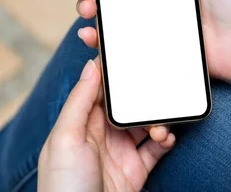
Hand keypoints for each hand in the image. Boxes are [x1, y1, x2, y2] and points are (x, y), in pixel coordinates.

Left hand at [38, 58, 175, 191]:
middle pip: (126, 105)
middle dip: (143, 95)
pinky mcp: (135, 170)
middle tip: (158, 86)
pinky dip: (165, 141)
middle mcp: (99, 134)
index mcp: (78, 122)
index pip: (98, 88)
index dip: (113, 72)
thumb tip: (91, 65)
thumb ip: (79, 101)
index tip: (131, 53)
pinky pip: (155, 149)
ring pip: (144, 124)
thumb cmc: (64, 186)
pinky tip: (166, 139)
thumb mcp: (65, 139)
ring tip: (160, 126)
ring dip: (156, 119)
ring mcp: (119, 152)